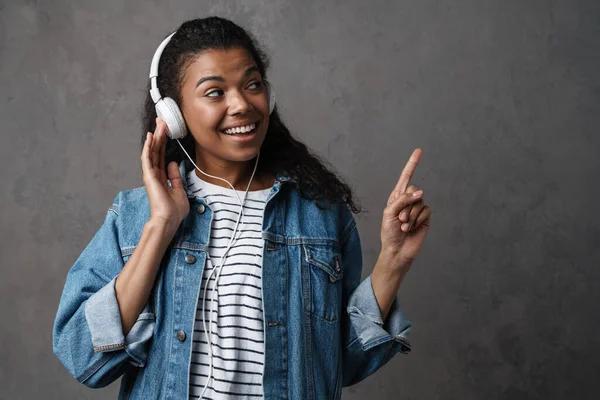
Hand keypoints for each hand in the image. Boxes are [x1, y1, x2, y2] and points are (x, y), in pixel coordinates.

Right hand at [141, 117, 189, 232]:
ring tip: (158, 123)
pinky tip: (151, 137)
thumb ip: (175, 177)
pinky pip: (148, 158)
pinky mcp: (149, 176)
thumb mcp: (179, 190)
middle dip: (159, 134)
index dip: (164, 142)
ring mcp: (151, 175)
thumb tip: (172, 163)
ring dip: (155, 136)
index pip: (162, 155)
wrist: (169, 220)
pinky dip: (148, 147)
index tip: (166, 130)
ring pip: (153, 151)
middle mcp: (155, 174)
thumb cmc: (174, 211)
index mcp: (163, 177)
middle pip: (157, 150)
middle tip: (161, 120)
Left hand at [381, 148, 431, 267]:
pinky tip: (411, 228)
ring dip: (410, 216)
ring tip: (404, 226)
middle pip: (414, 189)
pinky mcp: (425, 218)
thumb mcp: (389, 213)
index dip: (412, 164)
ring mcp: (417, 209)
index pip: (405, 177)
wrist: (397, 250)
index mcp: (396, 197)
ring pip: (420, 202)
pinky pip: (425, 211)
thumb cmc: (389, 232)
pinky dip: (417, 220)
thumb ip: (402, 200)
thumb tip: (419, 192)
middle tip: (400, 219)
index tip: (419, 151)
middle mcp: (408, 200)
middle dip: (406, 205)